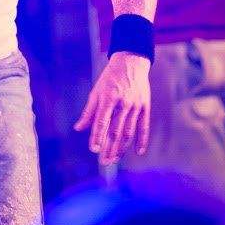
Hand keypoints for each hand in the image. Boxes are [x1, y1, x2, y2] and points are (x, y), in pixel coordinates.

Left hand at [74, 51, 150, 165]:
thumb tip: (79, 128)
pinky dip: (141, 140)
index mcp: (108, 97)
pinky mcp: (145, 106)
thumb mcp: (96, 91)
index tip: (93, 150)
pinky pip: (144, 126)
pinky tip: (137, 152)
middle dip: (109, 148)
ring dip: (122, 148)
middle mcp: (123, 103)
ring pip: (128, 131)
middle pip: (116, 130)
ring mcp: (135, 105)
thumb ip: (89, 112)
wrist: (131, 63)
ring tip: (115, 160)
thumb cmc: (110, 78)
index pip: (101, 121)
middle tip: (104, 162)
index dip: (97, 136)